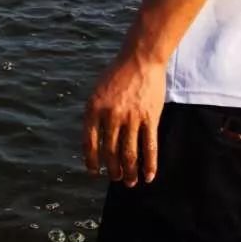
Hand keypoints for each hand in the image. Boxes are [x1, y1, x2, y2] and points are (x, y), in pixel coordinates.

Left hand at [83, 54, 165, 186]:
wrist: (140, 59)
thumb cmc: (117, 76)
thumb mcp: (97, 92)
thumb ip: (94, 115)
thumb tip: (94, 143)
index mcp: (94, 109)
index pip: (90, 143)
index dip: (91, 161)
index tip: (94, 172)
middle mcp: (111, 116)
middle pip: (111, 152)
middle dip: (113, 170)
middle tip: (116, 178)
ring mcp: (132, 118)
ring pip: (130, 154)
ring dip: (130, 172)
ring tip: (130, 182)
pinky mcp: (150, 118)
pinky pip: (149, 147)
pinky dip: (149, 164)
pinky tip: (148, 176)